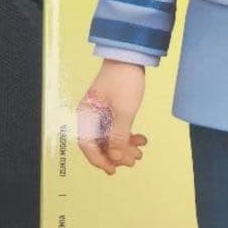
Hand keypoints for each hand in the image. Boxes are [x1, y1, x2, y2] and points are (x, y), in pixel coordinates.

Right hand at [77, 59, 147, 174]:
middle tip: (134, 160)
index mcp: (86, 116)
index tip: (113, 170)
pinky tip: (141, 139)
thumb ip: (119, 137)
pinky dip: (127, 135)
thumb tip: (115, 157)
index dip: (100, 160)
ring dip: (124, 146)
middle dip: (117, 154)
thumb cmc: (123, 81)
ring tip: (140, 151)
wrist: (130, 57)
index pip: (88, 145)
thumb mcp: (124, 112)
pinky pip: (116, 128)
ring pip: (110, 137)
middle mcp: (90, 116)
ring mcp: (100, 113)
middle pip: (100, 143)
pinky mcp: (110, 109)